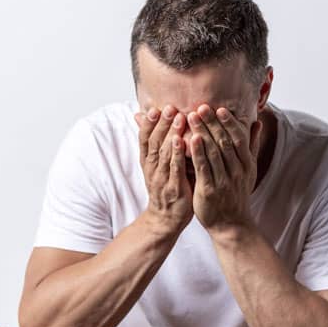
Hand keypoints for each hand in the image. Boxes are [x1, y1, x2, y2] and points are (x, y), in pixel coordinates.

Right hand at [134, 104, 193, 235]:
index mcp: (148, 162)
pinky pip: (174, 168)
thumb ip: (158, 145)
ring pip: (163, 153)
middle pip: (154, 142)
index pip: (144, 139)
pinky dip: (177, 154)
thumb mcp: (159, 166)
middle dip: (161, 123)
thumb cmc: (167, 188)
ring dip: (170, 134)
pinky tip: (182, 142)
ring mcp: (162, 178)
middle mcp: (152, 168)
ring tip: (178, 117)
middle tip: (169, 106)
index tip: (155, 107)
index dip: (149, 123)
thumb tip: (153, 126)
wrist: (166, 220)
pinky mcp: (174, 188)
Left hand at [187, 104, 261, 234]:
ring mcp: (224, 181)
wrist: (231, 225)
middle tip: (201, 106)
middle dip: (213, 123)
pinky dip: (197, 153)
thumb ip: (251, 145)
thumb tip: (257, 122)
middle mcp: (237, 170)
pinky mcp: (209, 190)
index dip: (229, 123)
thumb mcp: (249, 170)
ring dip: (203, 132)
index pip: (238, 138)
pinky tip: (190, 140)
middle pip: (225, 142)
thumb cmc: (236, 194)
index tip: (219, 108)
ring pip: (213, 152)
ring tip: (192, 116)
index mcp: (246, 164)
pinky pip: (203, 168)